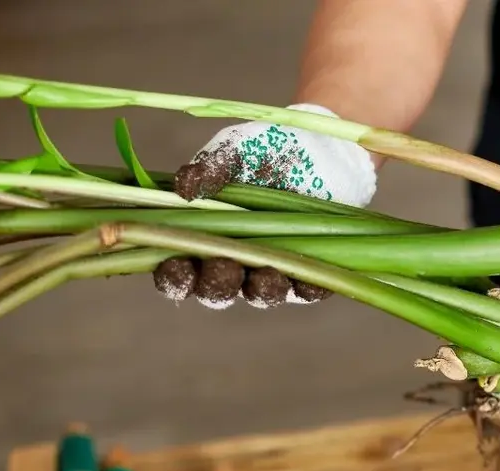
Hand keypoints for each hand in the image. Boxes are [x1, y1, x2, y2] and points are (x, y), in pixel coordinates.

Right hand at [154, 104, 376, 309]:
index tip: (177, 265)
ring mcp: (273, 267)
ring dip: (260, 290)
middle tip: (223, 266)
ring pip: (261, 294)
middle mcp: (236, 260)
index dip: (174, 276)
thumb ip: (210, 168)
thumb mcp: (237, 152)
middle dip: (217, 285)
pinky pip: (308, 288)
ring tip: (264, 274)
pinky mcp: (312, 269)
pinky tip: (306, 278)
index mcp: (205, 236)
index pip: (181, 269)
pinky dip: (307, 286)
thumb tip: (185, 188)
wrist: (325, 147)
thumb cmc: (269, 151)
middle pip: (217, 291)